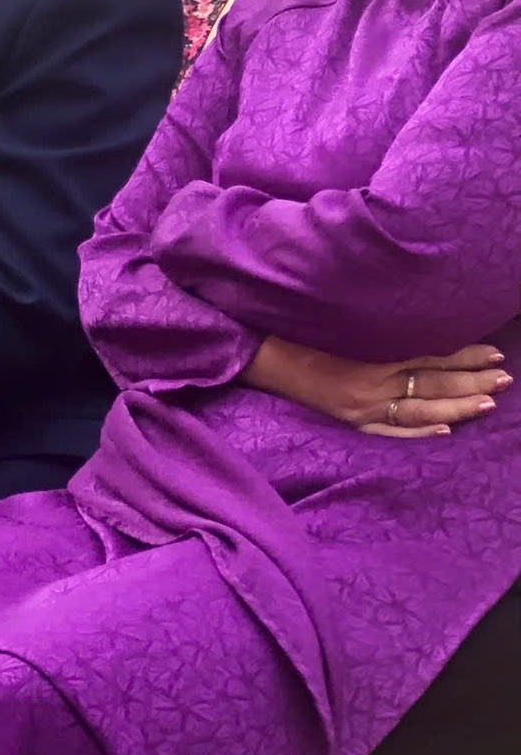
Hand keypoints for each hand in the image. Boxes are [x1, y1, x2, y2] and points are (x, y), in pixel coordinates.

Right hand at [244, 336, 507, 437]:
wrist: (258, 353)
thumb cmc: (296, 329)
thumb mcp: (338, 322)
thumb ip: (377, 327)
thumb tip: (420, 326)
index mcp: (368, 353)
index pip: (427, 356)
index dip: (462, 355)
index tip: (493, 352)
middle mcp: (369, 382)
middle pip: (430, 384)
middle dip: (471, 381)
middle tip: (504, 378)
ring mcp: (361, 406)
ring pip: (419, 409)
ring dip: (457, 406)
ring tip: (489, 402)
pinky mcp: (350, 420)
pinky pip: (390, 431)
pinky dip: (418, 432)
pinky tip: (445, 431)